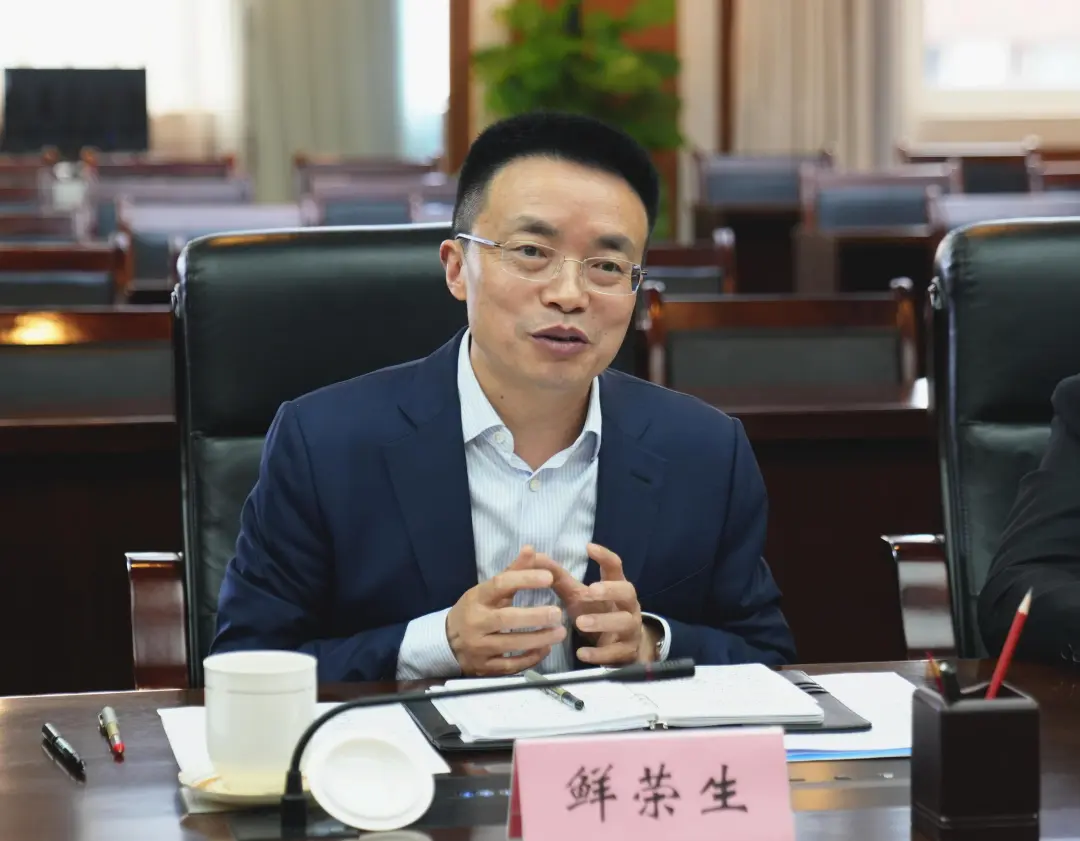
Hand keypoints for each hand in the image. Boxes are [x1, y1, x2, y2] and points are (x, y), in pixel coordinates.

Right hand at [446, 546, 565, 675]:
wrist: (446, 641)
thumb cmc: (475, 610)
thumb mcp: (488, 590)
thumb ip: (512, 572)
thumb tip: (531, 549)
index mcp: (477, 598)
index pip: (500, 585)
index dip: (525, 579)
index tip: (549, 578)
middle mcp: (475, 622)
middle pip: (506, 619)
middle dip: (534, 616)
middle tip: (558, 613)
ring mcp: (478, 647)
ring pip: (510, 645)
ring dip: (538, 639)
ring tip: (560, 633)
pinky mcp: (483, 668)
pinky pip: (510, 666)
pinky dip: (529, 659)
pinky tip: (545, 649)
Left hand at [536, 543, 653, 665]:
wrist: (620, 648)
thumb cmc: (596, 613)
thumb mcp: (577, 596)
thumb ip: (558, 578)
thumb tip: (535, 556)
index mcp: (616, 587)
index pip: (615, 567)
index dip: (604, 556)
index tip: (588, 547)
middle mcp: (628, 606)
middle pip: (627, 592)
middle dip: (610, 590)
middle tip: (590, 590)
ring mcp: (630, 629)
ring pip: (624, 622)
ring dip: (603, 622)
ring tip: (580, 623)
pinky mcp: (626, 652)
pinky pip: (616, 652)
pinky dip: (599, 653)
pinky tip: (582, 653)